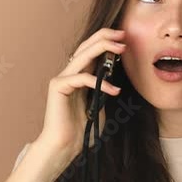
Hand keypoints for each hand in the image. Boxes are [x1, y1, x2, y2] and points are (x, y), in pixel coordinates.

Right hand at [34, 27, 125, 178]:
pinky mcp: (58, 87)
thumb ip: (104, 92)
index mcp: (79, 77)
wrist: (65, 147)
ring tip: (120, 47)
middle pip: (85, 47)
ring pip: (82, 56)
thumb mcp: (100, 107)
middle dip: (105, 37)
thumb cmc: (81, 132)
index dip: (106, 42)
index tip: (124, 39)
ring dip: (103, 48)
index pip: (91, 52)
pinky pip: (81, 78)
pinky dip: (99, 82)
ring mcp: (62, 79)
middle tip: (122, 34)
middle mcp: (69, 74)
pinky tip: (114, 90)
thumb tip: (116, 80)